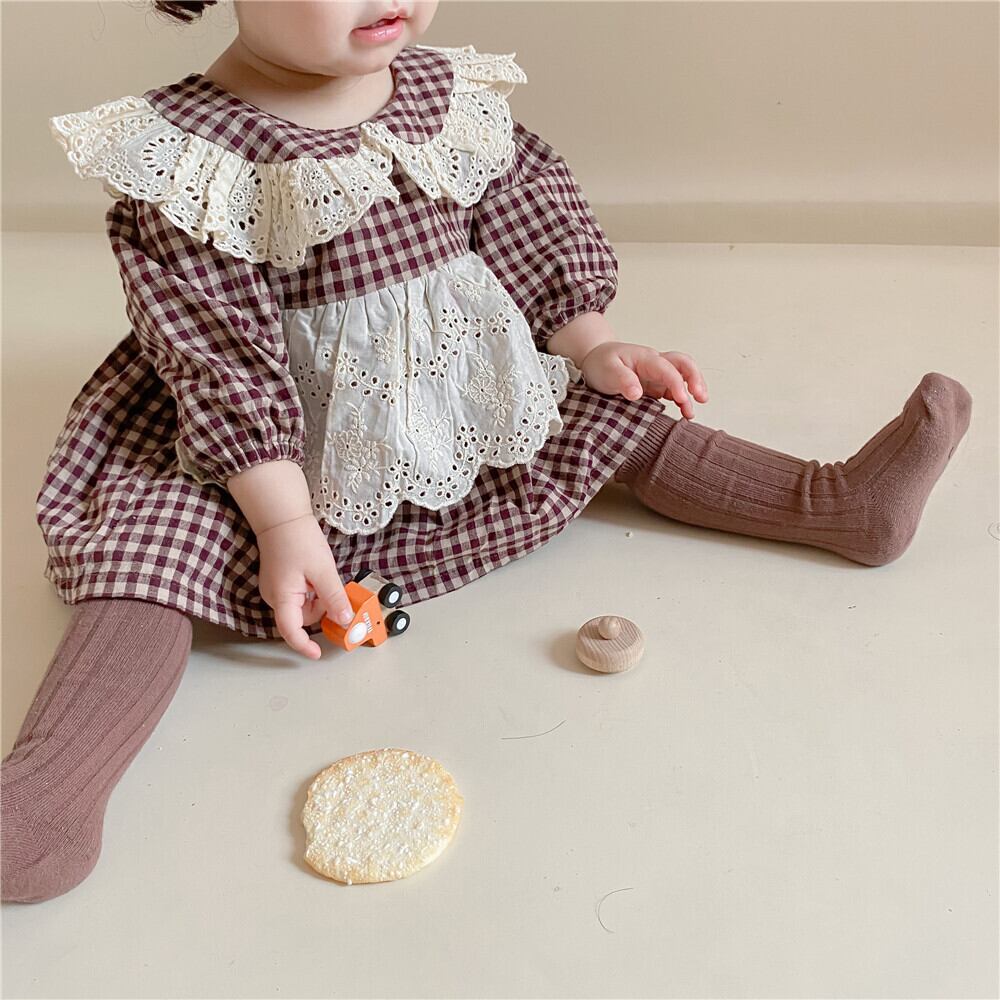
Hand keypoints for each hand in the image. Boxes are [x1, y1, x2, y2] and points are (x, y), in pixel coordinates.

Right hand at [255, 513, 355, 659]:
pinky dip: (313, 591)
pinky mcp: (281, 582)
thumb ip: (334, 598)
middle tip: (337, 594)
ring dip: (319, 599)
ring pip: (304, 607)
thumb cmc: (299, 539)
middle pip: (302, 618)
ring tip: (324, 576)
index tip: (318, 653)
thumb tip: (345, 621)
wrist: (282, 517)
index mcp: (282, 597)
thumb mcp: (323, 571)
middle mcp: (275, 597)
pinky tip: (317, 574)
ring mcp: (277, 589)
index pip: (291, 632)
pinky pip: (300, 595)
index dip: (304, 645)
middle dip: (322, 611)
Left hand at [579, 343, 708, 418]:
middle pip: (684, 364)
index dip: (677, 383)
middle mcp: (656, 364)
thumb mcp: (607, 369)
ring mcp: (658, 375)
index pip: (667, 368)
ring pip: (684, 377)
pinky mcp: (657, 387)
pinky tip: (685, 413)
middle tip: (701, 397)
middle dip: (695, 379)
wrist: (595, 361)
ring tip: (691, 414)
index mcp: (646, 358)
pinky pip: (675, 390)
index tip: (683, 399)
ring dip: (693, 391)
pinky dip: (683, 400)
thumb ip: (622, 379)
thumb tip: (637, 393)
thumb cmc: (602, 363)